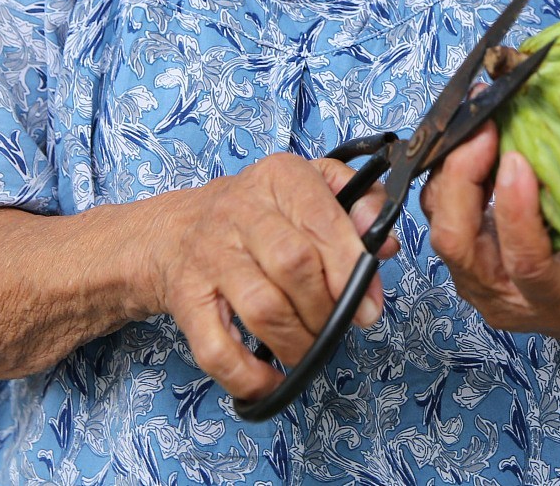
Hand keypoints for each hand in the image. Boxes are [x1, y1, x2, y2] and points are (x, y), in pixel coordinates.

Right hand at [140, 153, 398, 399]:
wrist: (175, 230)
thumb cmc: (259, 212)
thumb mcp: (310, 185)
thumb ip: (358, 204)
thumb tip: (384, 246)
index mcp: (279, 177)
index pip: (322, 220)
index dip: (350, 266)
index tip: (370, 303)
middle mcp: (239, 212)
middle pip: (294, 265)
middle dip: (327, 307)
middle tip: (338, 324)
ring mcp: (209, 258)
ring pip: (262, 309)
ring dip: (298, 343)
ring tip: (311, 349)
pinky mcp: (186, 301)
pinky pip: (216, 349)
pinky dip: (249, 376)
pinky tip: (272, 381)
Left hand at [420, 122, 559, 343]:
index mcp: (554, 299)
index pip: (524, 262)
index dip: (516, 210)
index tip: (518, 160)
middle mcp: (502, 295)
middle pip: (457, 242)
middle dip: (462, 179)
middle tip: (486, 130)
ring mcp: (474, 279)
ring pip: (440, 223)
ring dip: (452, 170)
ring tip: (479, 126)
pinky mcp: (461, 258)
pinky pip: (440, 213)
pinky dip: (451, 173)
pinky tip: (474, 142)